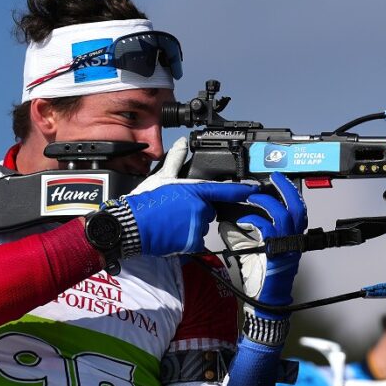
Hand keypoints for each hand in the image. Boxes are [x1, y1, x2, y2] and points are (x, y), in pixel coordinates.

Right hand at [119, 137, 256, 256]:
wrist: (131, 225)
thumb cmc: (145, 201)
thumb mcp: (161, 176)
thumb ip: (176, 159)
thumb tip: (181, 143)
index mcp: (196, 191)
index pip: (225, 190)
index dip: (242, 190)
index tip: (253, 189)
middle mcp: (200, 209)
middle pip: (209, 209)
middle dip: (198, 208)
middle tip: (178, 208)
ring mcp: (197, 226)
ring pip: (202, 225)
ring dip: (192, 223)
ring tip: (173, 221)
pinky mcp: (192, 242)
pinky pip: (197, 240)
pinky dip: (188, 238)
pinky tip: (174, 233)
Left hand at [218, 172, 306, 320]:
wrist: (268, 300)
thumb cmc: (265, 276)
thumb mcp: (262, 249)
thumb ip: (254, 233)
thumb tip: (235, 216)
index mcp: (294, 237)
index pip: (299, 208)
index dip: (291, 192)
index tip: (279, 180)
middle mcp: (294, 240)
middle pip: (296, 207)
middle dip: (285, 189)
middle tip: (272, 179)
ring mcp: (287, 246)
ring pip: (283, 215)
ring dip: (266, 203)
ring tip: (253, 199)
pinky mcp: (275, 252)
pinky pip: (267, 230)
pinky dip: (255, 221)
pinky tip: (245, 220)